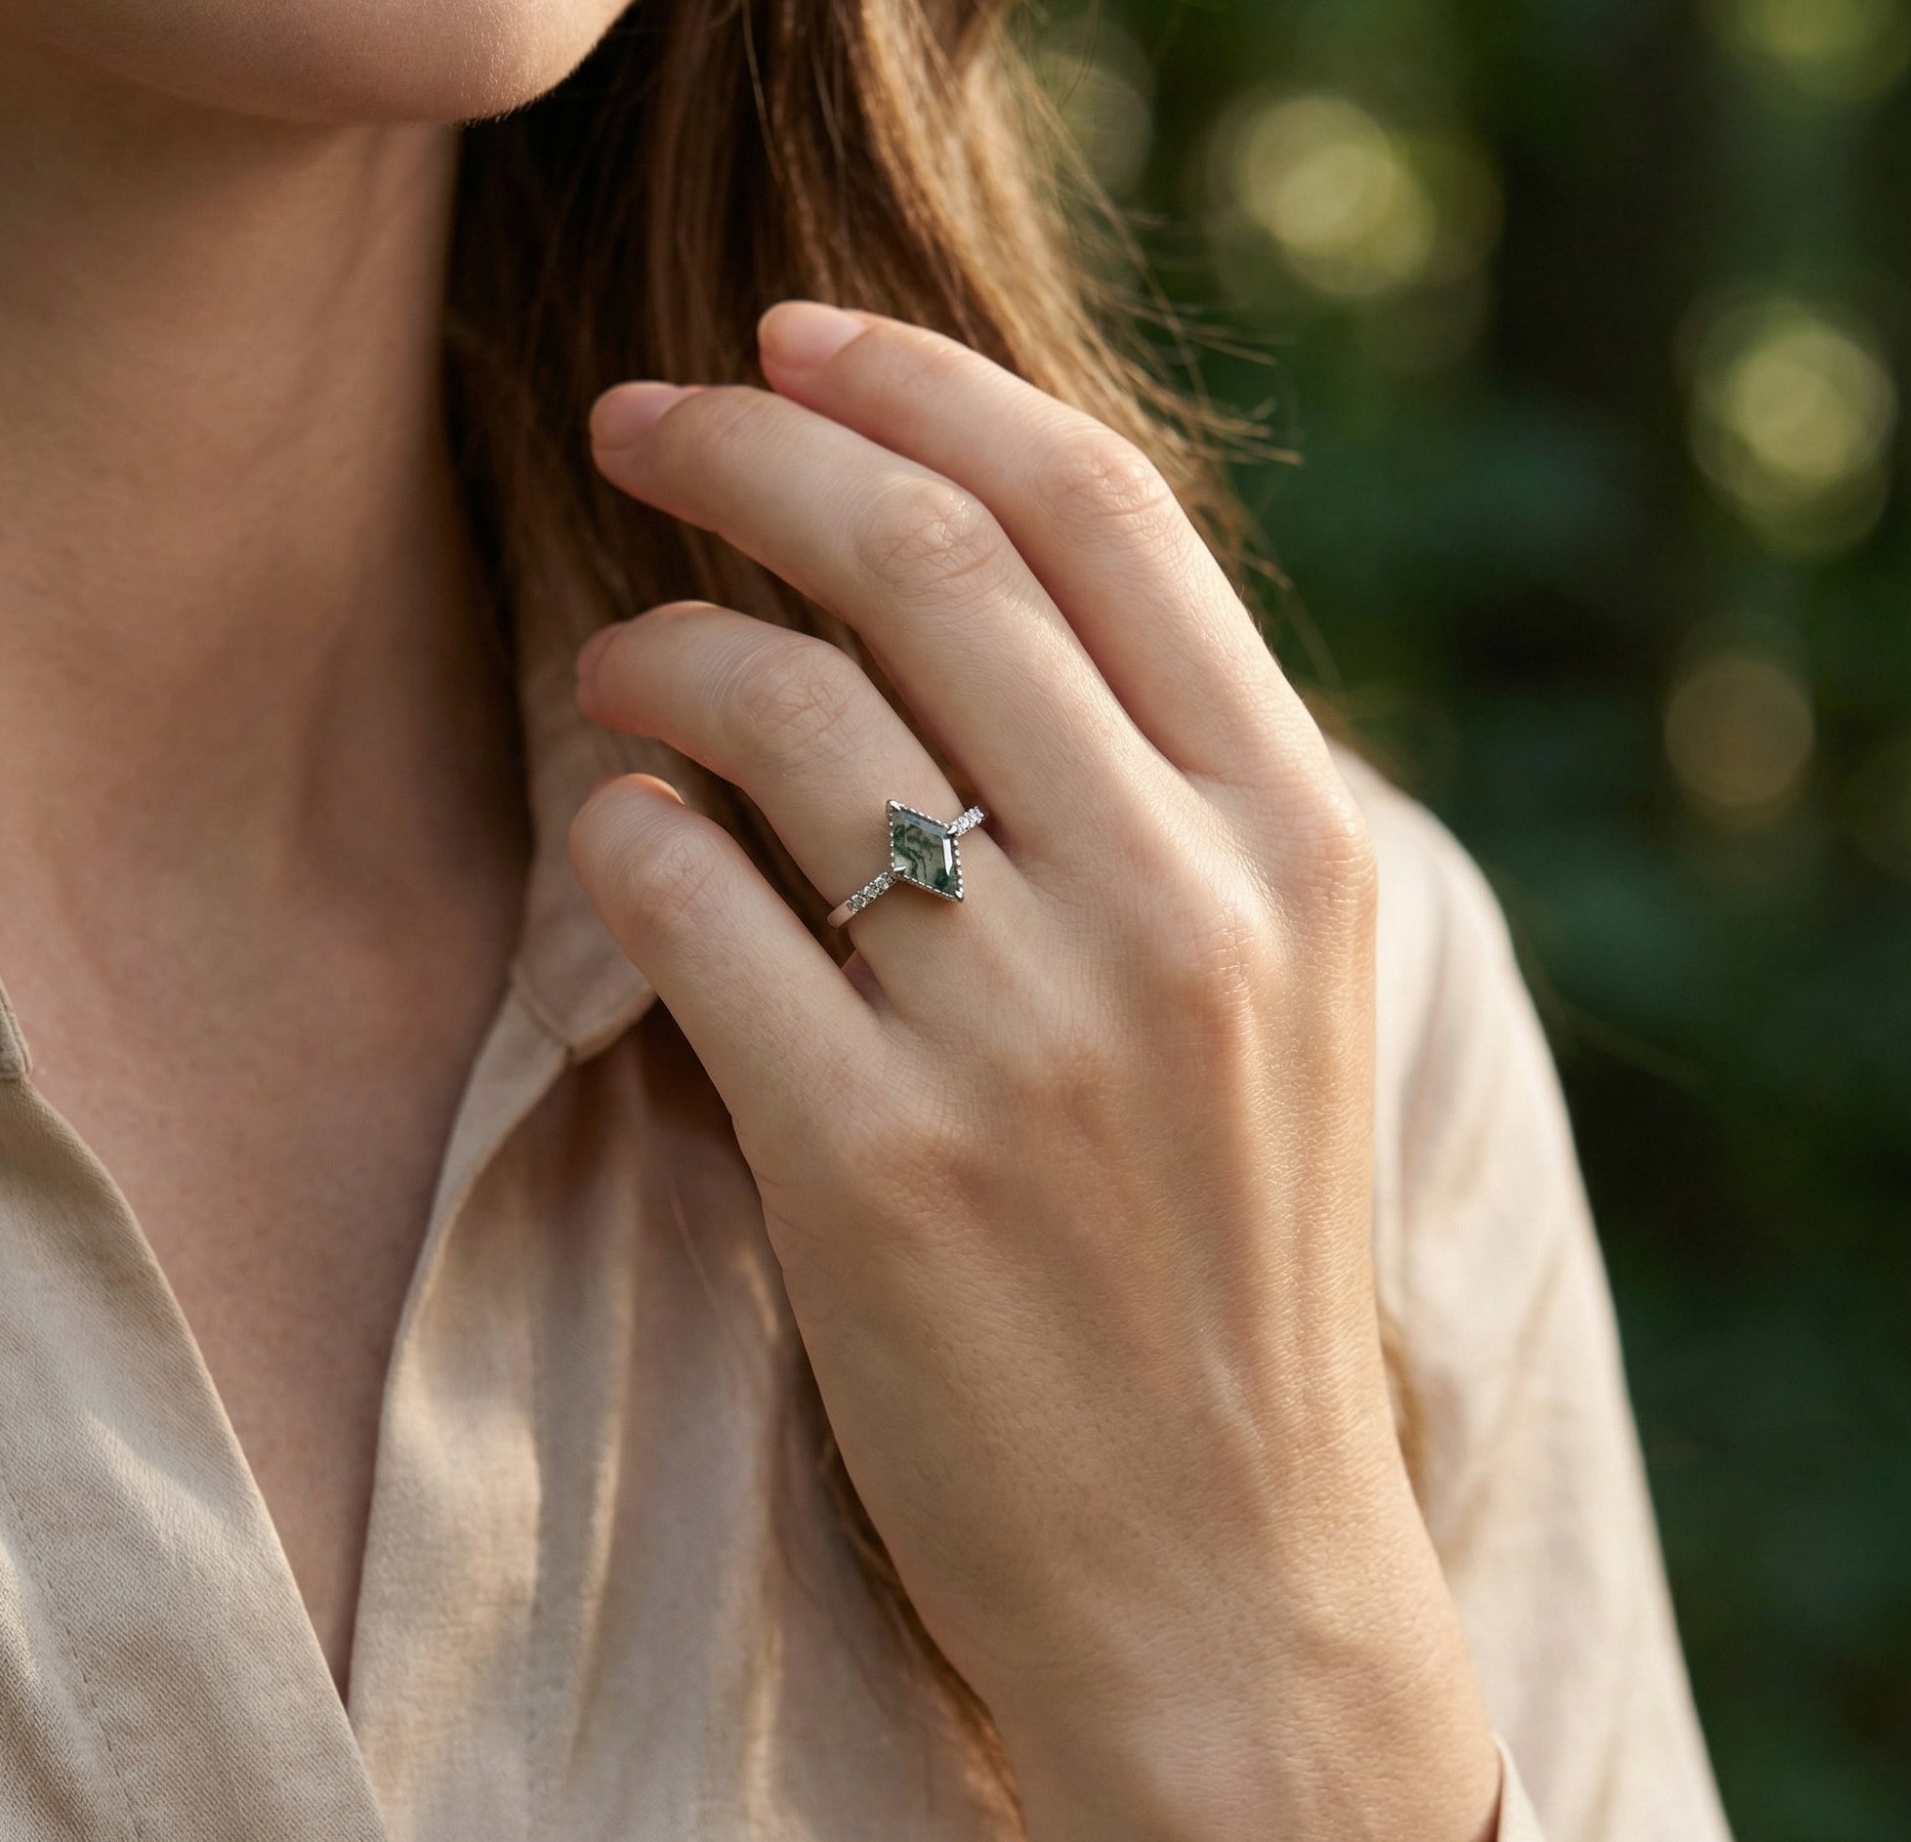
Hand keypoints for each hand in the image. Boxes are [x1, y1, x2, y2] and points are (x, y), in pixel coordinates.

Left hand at [570, 302, 1499, 1841]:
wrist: (1223, 1570)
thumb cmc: (1226, 1253)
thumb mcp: (1278, 989)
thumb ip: (1168, 781)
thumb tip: (964, 566)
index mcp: (1296, 836)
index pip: (1095, 507)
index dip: (922, 385)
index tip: (792, 339)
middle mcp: (1182, 906)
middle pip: (919, 559)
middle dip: (746, 448)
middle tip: (639, 419)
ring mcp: (1029, 1035)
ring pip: (778, 711)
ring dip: (657, 647)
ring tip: (614, 665)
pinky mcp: (874, 1165)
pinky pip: (687, 896)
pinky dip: (622, 830)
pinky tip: (622, 836)